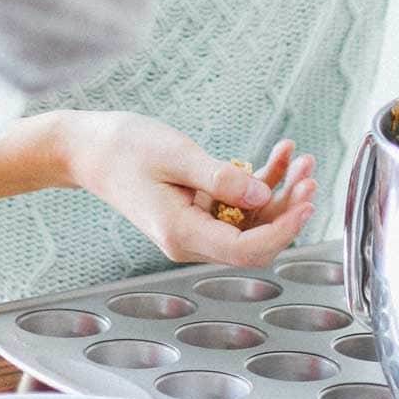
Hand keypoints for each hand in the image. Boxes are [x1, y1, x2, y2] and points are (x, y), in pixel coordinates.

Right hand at [59, 111, 316, 264]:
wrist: (89, 149)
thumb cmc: (124, 148)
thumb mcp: (176, 156)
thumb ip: (222, 178)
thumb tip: (264, 193)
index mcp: (181, 233)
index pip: (246, 250)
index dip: (282, 230)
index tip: (305, 201)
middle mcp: (189, 240)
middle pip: (254, 240)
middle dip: (287, 209)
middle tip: (310, 173)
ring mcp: (193, 228)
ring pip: (250, 223)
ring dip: (278, 193)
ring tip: (299, 158)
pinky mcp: (196, 212)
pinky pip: (236, 207)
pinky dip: (258, 183)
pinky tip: (277, 155)